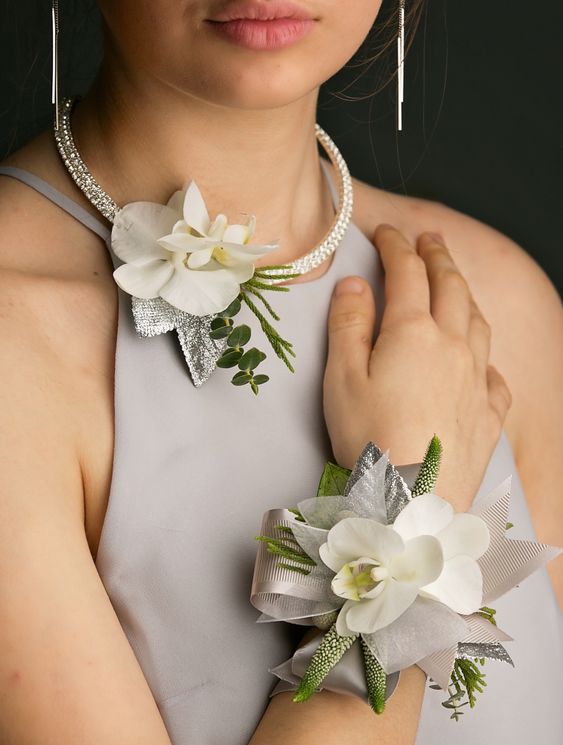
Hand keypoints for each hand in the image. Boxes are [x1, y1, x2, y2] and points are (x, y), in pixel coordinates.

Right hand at [323, 225, 511, 509]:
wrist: (414, 501)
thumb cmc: (369, 440)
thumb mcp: (342, 379)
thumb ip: (348, 325)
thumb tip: (355, 284)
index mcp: (412, 333)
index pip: (406, 273)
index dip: (394, 246)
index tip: (385, 232)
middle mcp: (453, 346)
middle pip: (449, 287)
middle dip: (437, 256)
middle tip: (428, 238)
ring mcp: (477, 379)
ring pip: (477, 321)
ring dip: (463, 292)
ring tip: (454, 281)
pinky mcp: (488, 412)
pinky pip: (494, 370)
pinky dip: (484, 352)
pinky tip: (478, 358)